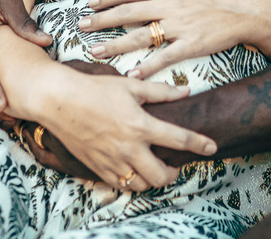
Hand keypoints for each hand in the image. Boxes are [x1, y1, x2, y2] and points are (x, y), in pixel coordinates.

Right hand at [30, 61, 216, 190]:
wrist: (59, 101)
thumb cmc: (95, 89)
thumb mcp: (131, 85)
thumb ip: (160, 92)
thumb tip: (185, 92)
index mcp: (140, 125)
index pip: (179, 140)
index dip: (199, 145)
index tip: (211, 148)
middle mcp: (129, 148)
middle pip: (162, 176)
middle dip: (173, 173)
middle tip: (174, 165)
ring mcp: (113, 161)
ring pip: (142, 185)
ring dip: (152, 179)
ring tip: (153, 167)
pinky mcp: (98, 168)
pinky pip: (121, 185)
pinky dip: (131, 181)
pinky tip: (132, 169)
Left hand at [79, 0, 259, 78]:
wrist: (247, 9)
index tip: (90, 4)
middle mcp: (169, 6)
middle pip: (128, 13)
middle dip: (102, 20)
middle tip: (82, 26)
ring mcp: (179, 26)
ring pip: (140, 36)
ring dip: (116, 44)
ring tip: (96, 51)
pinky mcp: (191, 45)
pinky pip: (165, 57)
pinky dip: (147, 66)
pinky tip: (131, 74)